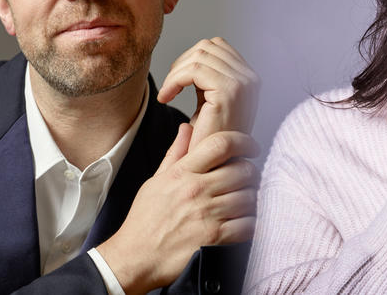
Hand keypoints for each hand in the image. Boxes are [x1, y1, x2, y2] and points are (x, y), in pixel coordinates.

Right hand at [97, 124, 259, 293]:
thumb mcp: (156, 180)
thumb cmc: (144, 220)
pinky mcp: (214, 238)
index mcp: (182, 172)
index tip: (252, 147)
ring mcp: (206, 214)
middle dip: (251, 173)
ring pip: (249, 197)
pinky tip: (243, 222)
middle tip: (249, 179)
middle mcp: (196, 190)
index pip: (221, 144)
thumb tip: (187, 127)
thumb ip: (175, 152)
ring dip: (252, 199)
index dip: (244, 141)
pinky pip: (248, 225)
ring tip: (245, 201)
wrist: (135, 258)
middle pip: (242, 170)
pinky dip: (251, 223)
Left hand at [157, 37, 259, 148]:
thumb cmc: (208, 142)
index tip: (177, 81)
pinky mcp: (230, 92)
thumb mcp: (211, 102)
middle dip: (183, 62)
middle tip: (170, 87)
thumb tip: (195, 53)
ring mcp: (244, 83)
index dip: (191, 58)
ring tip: (167, 94)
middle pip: (209, 45)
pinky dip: (173, 80)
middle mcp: (251, 78)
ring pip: (199, 55)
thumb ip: (209, 77)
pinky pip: (193, 70)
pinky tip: (166, 98)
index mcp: (249, 78)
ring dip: (175, 72)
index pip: (217, 45)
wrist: (213, 171)